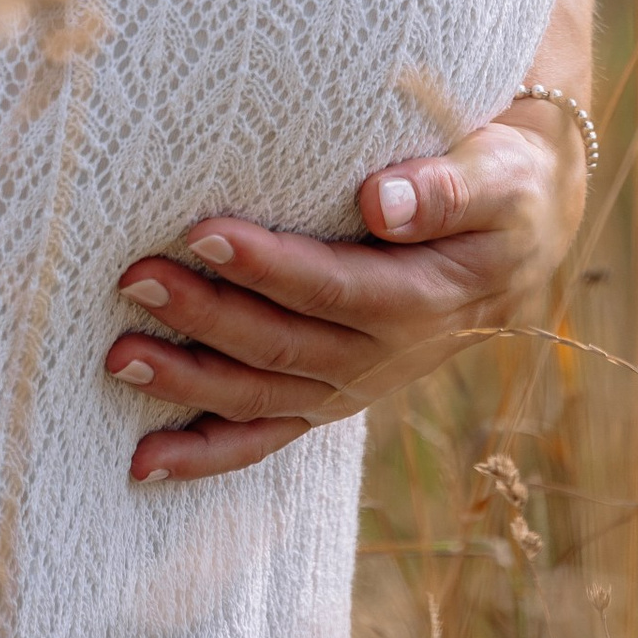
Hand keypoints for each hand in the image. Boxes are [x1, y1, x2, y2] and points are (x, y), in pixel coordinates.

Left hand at [101, 105, 590, 481]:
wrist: (518, 242)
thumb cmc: (498, 189)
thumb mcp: (495, 175)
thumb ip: (444, 189)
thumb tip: (380, 202)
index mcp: (420, 299)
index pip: (333, 286)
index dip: (268, 266)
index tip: (202, 231)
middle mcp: (383, 357)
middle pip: (283, 343)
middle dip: (204, 315)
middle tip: (135, 276)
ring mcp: (352, 385)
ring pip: (262, 396)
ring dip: (188, 381)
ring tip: (118, 357)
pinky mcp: (330, 396)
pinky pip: (266, 435)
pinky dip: (206, 452)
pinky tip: (145, 462)